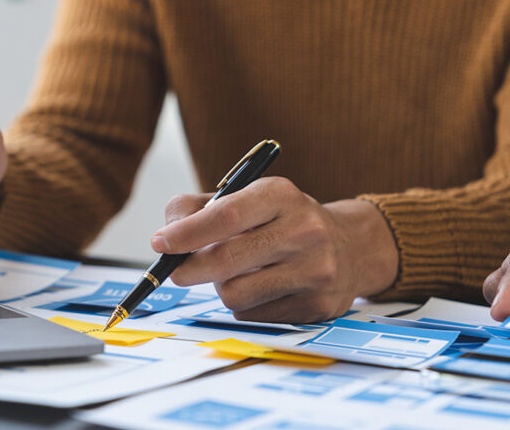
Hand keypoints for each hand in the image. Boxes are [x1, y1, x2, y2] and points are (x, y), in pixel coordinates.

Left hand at [152, 177, 397, 323]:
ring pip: (235, 293)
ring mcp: (316, 270)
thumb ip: (198, 209)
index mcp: (282, 195)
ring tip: (236, 273)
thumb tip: (165, 237)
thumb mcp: (247, 198)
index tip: (160, 243)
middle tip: (175, 271)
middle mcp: (305, 230)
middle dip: (189, 269)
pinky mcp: (318, 305)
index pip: (227, 214)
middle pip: (226, 260)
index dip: (187, 232)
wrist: (349, 247)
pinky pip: (253, 315)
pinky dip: (244, 305)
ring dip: (221, 287)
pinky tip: (262, 288)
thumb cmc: (281, 221)